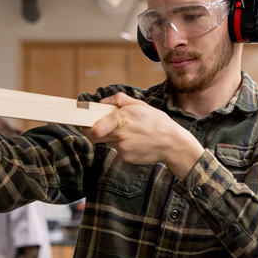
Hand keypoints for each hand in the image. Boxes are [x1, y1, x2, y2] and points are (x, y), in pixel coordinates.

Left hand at [82, 93, 203, 177]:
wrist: (172, 143)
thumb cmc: (157, 122)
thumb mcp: (140, 104)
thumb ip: (119, 100)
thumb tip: (102, 102)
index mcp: (122, 118)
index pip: (96, 128)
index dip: (87, 128)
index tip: (84, 126)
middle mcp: (121, 134)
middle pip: (95, 136)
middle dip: (93, 131)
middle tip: (96, 126)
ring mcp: (123, 148)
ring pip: (107, 142)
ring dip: (111, 136)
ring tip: (129, 131)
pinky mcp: (126, 158)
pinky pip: (117, 150)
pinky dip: (122, 146)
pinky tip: (135, 141)